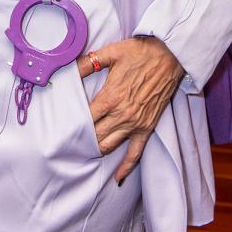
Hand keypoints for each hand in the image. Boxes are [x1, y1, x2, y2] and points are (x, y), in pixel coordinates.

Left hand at [77, 36, 184, 182]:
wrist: (169, 56)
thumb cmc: (140, 52)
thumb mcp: (111, 53)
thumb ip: (88, 63)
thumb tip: (69, 68)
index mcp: (110, 97)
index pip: (85, 118)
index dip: (73, 122)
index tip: (62, 126)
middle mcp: (121, 115)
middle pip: (95, 135)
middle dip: (81, 138)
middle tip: (68, 141)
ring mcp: (135, 124)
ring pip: (110, 145)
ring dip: (96, 149)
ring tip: (83, 151)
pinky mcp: (147, 128)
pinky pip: (135, 153)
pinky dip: (126, 168)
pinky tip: (117, 178)